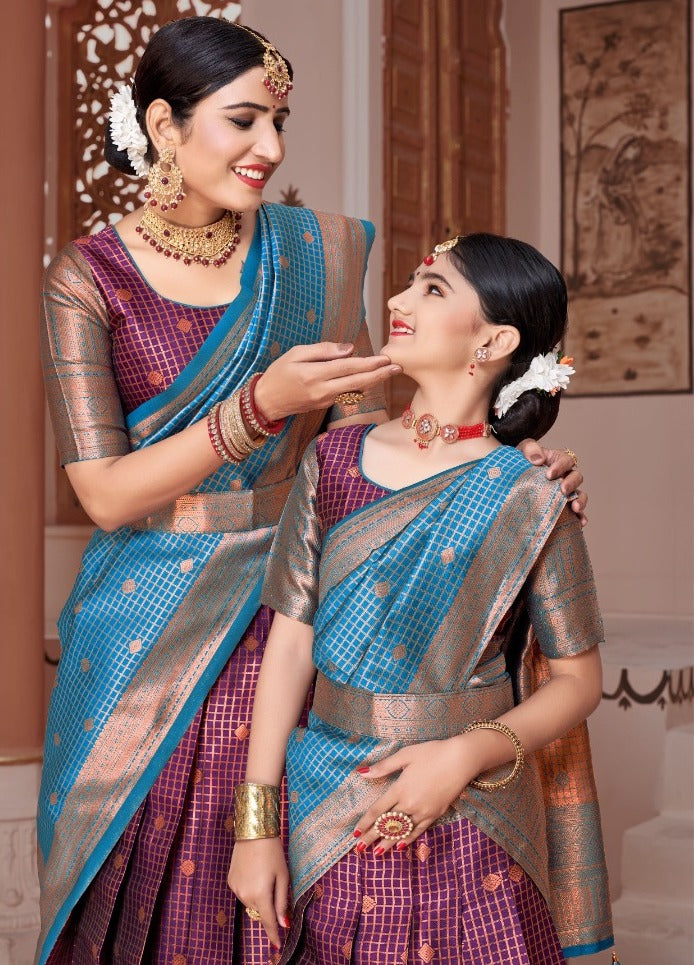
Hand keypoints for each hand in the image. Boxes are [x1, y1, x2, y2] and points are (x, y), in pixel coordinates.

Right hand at [228, 838, 290, 948]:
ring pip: (251, 903)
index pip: (268, 922)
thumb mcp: (283, 876)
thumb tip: (284, 923)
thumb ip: (282, 901)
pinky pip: (242, 893)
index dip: (273, 934)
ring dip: (258, 898)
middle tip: (275, 887)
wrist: (253, 832)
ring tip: (264, 876)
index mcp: (261, 895)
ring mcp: (236, 889)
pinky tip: (254, 873)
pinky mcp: (230, 881)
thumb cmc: (273, 852)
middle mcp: (245, 895)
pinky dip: (249, 889)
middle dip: (268, 907)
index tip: (278, 945)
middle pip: (260, 911)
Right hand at [254, 343, 401, 421]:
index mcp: (314, 375)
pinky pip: (346, 394)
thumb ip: (323, 350)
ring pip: (355, 390)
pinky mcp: (325, 405)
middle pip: (358, 382)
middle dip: (379, 375)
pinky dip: (360, 386)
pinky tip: (371, 379)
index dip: (369, 363)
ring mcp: (325, 400)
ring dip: (373, 381)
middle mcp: (323, 390)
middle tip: (397, 367)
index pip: (348, 368)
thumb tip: (349, 349)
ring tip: (390, 371)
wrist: (267, 401)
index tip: (385, 358)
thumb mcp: (296, 353)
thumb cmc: (279, 373)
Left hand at [351, 738, 477, 855]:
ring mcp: (423, 811)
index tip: (355, 833)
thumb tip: (362, 772)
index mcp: (400, 788)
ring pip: (402, 831)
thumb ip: (384, 766)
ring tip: (376, 853)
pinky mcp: (435, 814)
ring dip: (388, 842)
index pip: (378, 810)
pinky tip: (400, 846)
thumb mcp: (405, 755)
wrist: (460, 760)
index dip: (365, 822)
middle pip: (387, 824)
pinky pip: (418, 830)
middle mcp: (410, 803)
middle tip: (359, 850)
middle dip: (372, 837)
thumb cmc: (432, 753)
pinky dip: (408, 839)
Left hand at [517, 439, 587, 525]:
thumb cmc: (521, 461)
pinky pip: (577, 512)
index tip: (548, 475)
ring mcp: (566, 491)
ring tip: (575, 508)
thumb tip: (538, 460)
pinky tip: (580, 523)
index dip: (560, 467)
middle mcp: (565, 476)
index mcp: (558, 460)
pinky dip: (580, 517)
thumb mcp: (524, 449)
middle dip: (571, 484)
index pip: (567, 460)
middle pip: (577, 477)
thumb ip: (531, 449)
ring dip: (580, 501)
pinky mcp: (563, 505)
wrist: (513, 477)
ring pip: (580, 494)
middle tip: (562, 490)